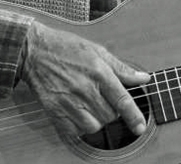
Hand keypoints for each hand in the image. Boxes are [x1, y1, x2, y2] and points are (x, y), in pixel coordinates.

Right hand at [20, 21, 149, 136]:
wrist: (35, 51)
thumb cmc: (68, 48)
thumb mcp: (98, 51)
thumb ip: (122, 68)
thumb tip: (144, 78)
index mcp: (99, 72)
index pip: (121, 100)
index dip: (133, 116)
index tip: (141, 127)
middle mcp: (85, 89)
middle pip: (110, 116)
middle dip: (113, 111)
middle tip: (105, 98)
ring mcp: (69, 102)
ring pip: (94, 126)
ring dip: (98, 120)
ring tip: (92, 104)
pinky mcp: (55, 112)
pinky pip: (75, 131)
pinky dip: (80, 126)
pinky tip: (79, 111)